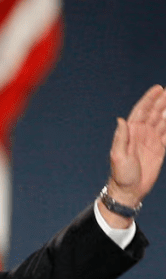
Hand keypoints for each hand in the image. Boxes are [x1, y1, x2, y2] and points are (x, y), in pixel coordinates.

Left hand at [104, 85, 165, 221]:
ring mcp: (151, 140)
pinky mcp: (160, 149)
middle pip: (153, 112)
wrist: (129, 190)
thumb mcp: (118, 155)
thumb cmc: (121, 174)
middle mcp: (141, 133)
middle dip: (162, 101)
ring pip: (163, 121)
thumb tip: (121, 119)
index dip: (149, 99)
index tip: (158, 88)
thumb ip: (121, 137)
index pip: (141, 111)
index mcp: (131, 132)